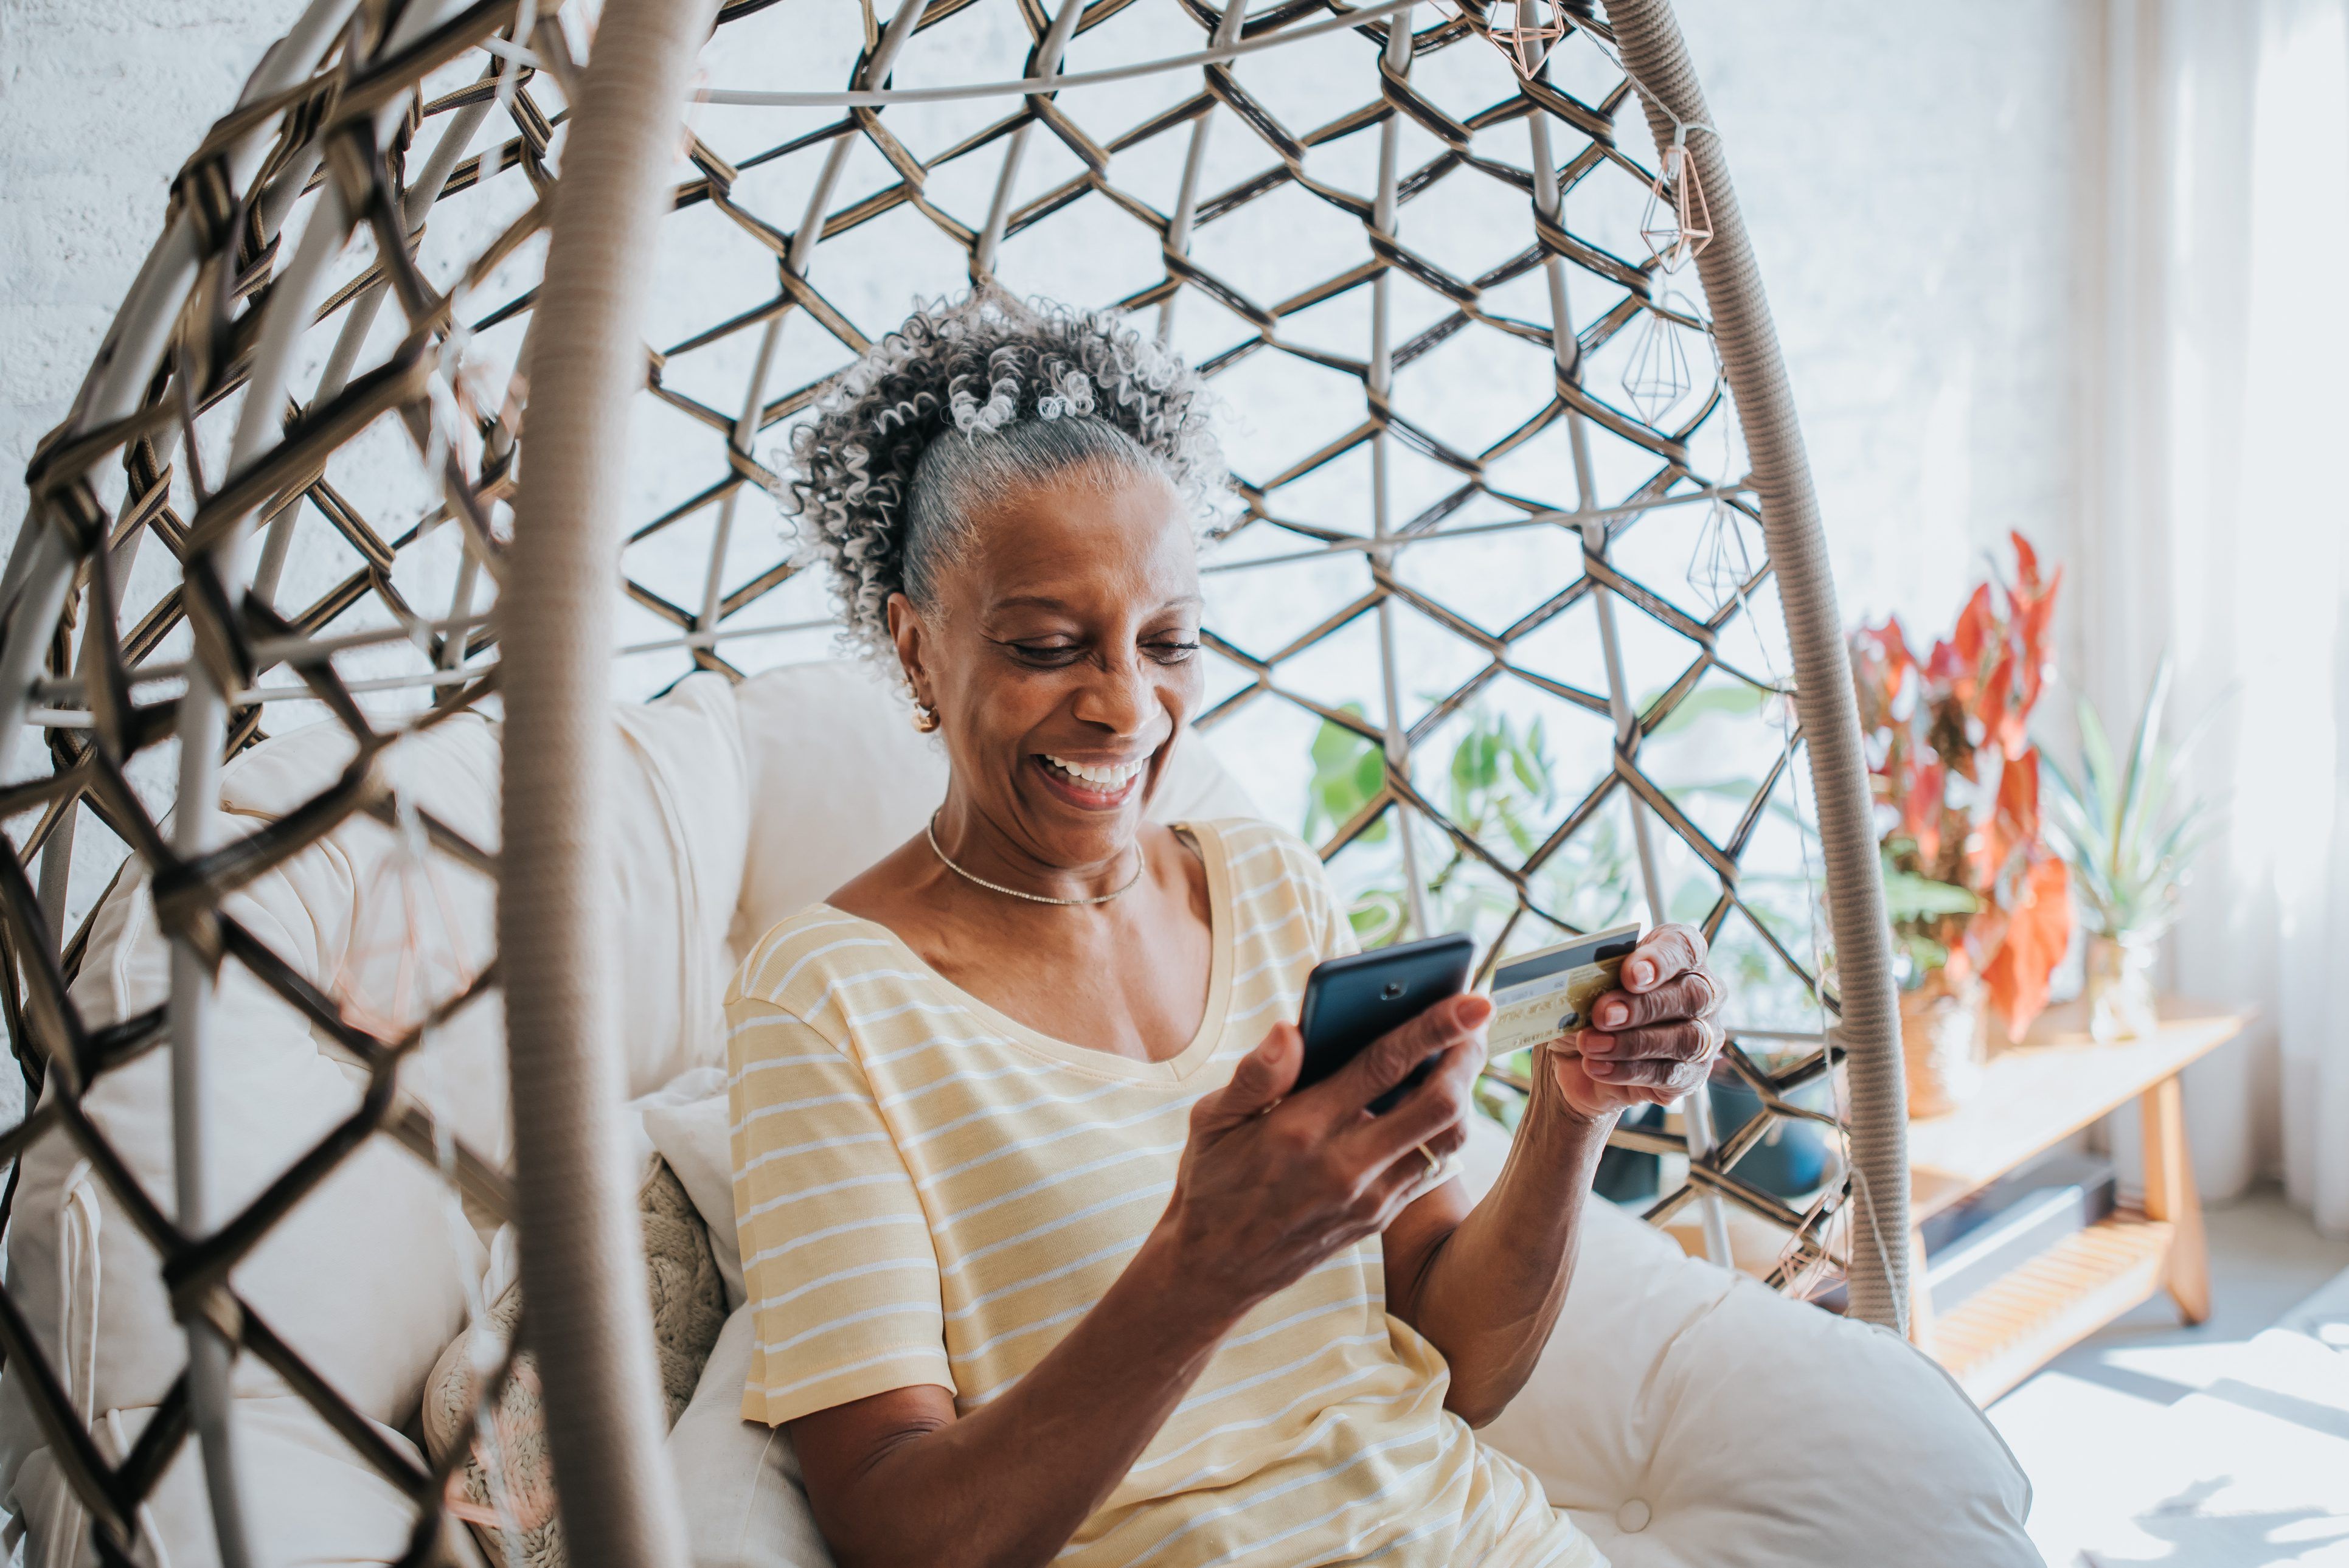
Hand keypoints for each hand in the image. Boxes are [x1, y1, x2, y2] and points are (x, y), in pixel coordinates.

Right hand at [1153, 993, 1490, 1319]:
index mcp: (1300, 1129)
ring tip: (1463, 1051)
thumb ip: (1255, 1075)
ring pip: (1446, 1138)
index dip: (1434, 1027)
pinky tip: (1439, 1097)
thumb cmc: (1211, 1181)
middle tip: (1477, 1017)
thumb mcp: (1212, 1121)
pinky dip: (1445, 1127)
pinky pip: (1431, 1167)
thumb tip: (1291, 1030)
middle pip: (1438, 1104)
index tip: (1472, 999)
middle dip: (1468, 1054)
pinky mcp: (1379, 1218)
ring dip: (1465, 1090)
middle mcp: (1344, 1166)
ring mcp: (1368, 1198)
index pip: (1383, 1065)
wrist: (1215, 1271)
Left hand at [1550, 923, 1722, 1121]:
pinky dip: (1629, 1071)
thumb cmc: (1588, 1008)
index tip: (1630, 975)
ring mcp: (1703, 1036)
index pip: (1684, 947)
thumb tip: (1582, 984)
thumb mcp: (1581, 987)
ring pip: (1686, 1039)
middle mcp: (1701, 993)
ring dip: (1633, 1043)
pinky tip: (1598, 1067)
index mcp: (1676, 955)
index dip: (1661, 960)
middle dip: (1643, 1006)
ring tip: (1591, 1045)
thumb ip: (1591, 978)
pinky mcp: (1690, 1076)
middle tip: (1603, 1015)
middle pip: (1693, 995)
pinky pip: (1669, 1075)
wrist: (1576, 1058)